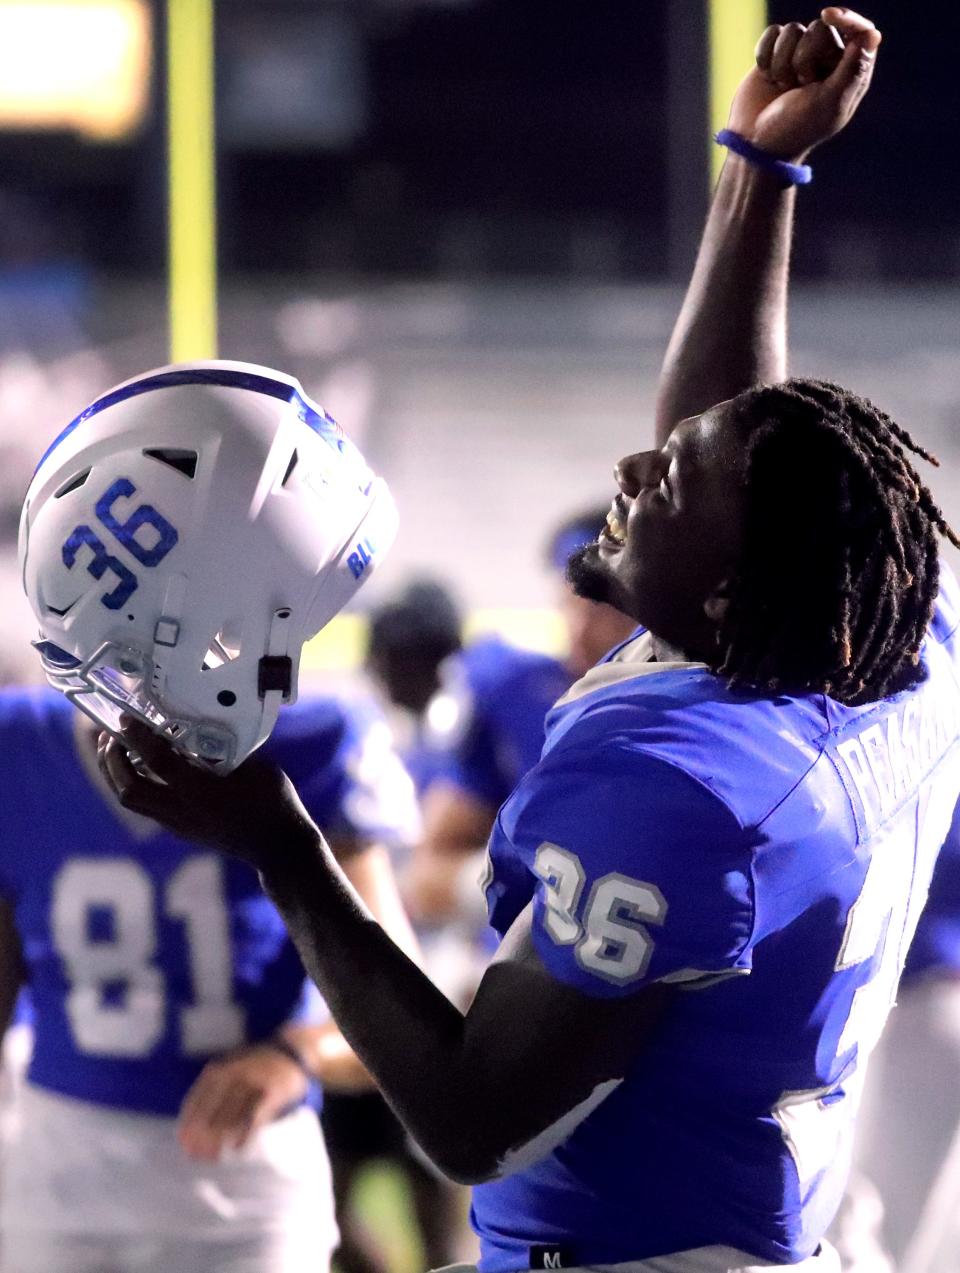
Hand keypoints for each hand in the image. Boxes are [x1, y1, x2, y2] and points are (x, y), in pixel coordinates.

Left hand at [97, 717, 318, 868]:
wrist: (278, 847)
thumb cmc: (273, 800)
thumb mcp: (252, 766)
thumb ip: (221, 750)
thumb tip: (194, 728)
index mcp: (202, 791)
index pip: (157, 760)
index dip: (137, 736)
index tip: (126, 717)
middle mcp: (183, 810)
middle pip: (129, 789)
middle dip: (111, 761)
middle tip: (108, 735)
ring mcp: (179, 824)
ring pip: (132, 802)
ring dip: (116, 775)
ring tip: (114, 750)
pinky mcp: (181, 830)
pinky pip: (145, 806)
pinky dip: (134, 783)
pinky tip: (140, 768)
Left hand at [177, 1043, 308, 1159]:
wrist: (292, 1055)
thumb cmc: (255, 1073)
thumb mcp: (230, 1074)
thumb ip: (213, 1096)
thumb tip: (192, 1131)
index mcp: (220, 1069)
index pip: (198, 1097)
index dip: (189, 1121)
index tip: (182, 1142)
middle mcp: (235, 1072)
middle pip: (213, 1107)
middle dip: (201, 1132)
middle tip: (194, 1154)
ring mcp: (255, 1080)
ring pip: (232, 1113)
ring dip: (220, 1137)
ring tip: (212, 1156)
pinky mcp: (273, 1090)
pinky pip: (256, 1115)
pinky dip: (246, 1133)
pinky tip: (238, 1148)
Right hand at [727, 8, 880, 159]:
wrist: (756, 144)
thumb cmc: (796, 129)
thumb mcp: (828, 104)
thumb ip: (851, 70)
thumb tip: (871, 35)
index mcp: (849, 72)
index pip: (859, 31)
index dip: (846, 19)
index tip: (828, 15)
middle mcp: (826, 59)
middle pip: (820, 28)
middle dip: (804, 58)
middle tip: (801, 85)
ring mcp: (799, 55)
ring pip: (793, 30)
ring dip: (782, 62)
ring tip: (783, 86)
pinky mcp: (775, 54)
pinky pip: (772, 34)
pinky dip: (765, 57)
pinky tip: (768, 78)